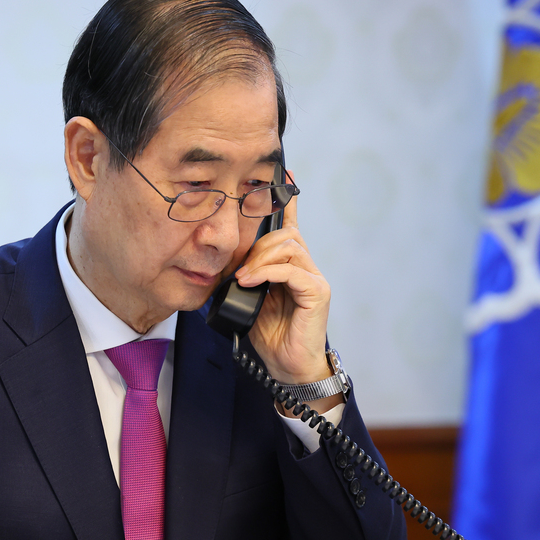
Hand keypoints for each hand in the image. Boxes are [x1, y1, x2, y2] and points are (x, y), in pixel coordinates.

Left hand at [235, 172, 338, 407]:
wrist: (286, 366)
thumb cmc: (269, 334)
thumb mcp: (247, 298)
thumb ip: (242, 275)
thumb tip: (221, 261)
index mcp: (290, 265)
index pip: (289, 225)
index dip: (286, 199)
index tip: (284, 173)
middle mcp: (306, 267)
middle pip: (284, 235)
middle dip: (257, 246)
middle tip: (239, 269)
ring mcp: (314, 278)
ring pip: (289, 248)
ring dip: (260, 259)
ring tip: (244, 278)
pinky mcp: (318, 292)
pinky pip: (293, 270)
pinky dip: (269, 272)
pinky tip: (253, 281)